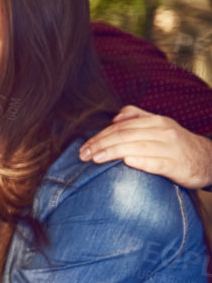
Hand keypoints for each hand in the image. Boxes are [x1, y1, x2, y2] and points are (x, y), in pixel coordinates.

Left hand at [80, 106, 211, 189]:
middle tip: (83, 155)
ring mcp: (171, 149)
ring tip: (95, 159)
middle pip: (125, 136)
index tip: (84, 147)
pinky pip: (157, 163)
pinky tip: (126, 163)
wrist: (208, 159)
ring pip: (137, 147)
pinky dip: (141, 162)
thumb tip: (115, 117)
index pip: (121, 127)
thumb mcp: (161, 126)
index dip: (100, 136)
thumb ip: (138, 117)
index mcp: (156, 122)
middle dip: (100, 145)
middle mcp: (163, 133)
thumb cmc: (177, 144)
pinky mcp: (178, 166)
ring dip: (113, 153)